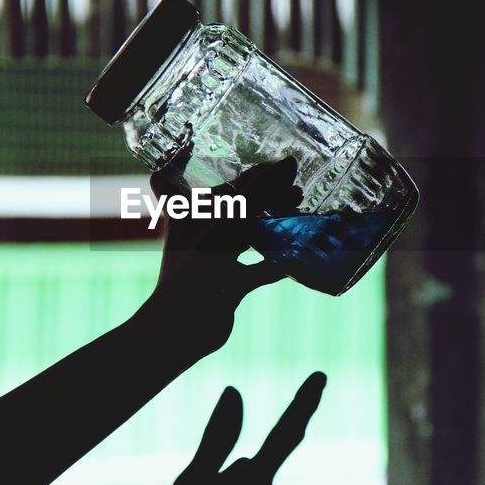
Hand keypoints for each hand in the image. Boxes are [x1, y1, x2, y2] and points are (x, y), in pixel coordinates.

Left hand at [140, 145, 301, 357]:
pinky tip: (296, 253)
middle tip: (294, 187)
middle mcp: (201, 234)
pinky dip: (276, 261)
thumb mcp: (229, 223)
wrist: (185, 327)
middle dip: (262, 194)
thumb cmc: (197, 268)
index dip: (218, 167)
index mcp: (188, 214)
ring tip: (298, 210)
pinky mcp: (230, 285)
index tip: (250, 156)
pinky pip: (258, 269)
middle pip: (233, 206)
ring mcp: (216, 260)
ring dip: (272, 223)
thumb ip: (259, 194)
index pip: (201, 180)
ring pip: (248, 233)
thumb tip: (289, 163)